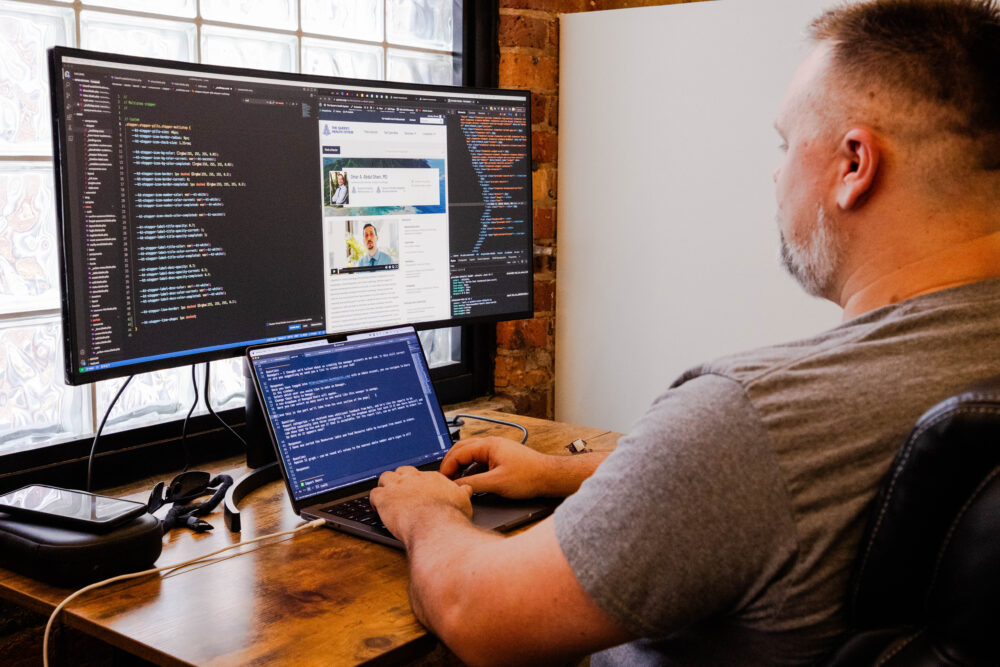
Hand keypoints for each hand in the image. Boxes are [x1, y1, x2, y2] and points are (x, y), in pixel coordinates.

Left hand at [370, 466, 472, 541]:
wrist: (434, 524)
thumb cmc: (450, 515)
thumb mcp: (463, 501)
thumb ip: (463, 492)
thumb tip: (467, 488)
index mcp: (432, 478)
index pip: (421, 475)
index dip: (418, 483)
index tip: (418, 491)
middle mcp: (414, 478)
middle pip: (402, 471)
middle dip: (400, 480)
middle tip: (401, 491)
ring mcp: (397, 486)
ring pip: (385, 477)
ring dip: (385, 486)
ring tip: (387, 496)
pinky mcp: (384, 498)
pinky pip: (373, 494)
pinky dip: (374, 500)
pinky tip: (376, 507)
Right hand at [439, 436, 554, 498]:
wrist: (549, 476)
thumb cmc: (529, 476)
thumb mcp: (496, 483)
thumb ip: (473, 484)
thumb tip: (456, 486)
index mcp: (488, 445)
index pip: (458, 452)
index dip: (447, 467)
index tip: (442, 480)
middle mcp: (491, 444)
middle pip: (462, 450)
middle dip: (451, 464)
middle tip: (444, 479)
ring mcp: (497, 450)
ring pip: (471, 456)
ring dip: (461, 467)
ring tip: (455, 482)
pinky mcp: (502, 458)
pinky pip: (480, 461)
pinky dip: (472, 470)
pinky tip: (471, 482)